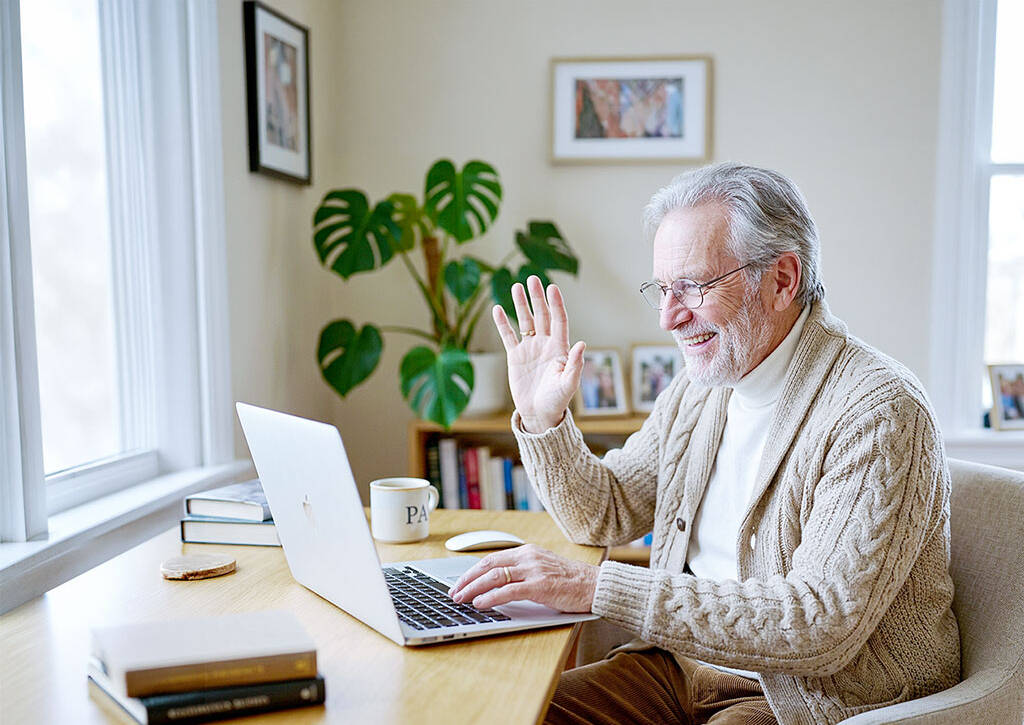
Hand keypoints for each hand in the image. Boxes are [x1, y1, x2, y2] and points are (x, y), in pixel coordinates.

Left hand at [447, 544, 598, 612]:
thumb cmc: (571, 581)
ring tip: (461, 598)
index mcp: (528, 552)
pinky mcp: (541, 586)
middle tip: (454, 592)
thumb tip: (496, 585)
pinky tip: (480, 603)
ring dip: (473, 588)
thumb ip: (522, 572)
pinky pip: (509, 590)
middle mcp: (529, 557)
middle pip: (488, 565)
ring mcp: (534, 570)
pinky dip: (491, 597)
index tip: (460, 582)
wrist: (595, 585)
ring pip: (495, 576)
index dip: (472, 571)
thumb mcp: (543, 569)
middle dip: (467, 579)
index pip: (492, 559)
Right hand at [492, 276, 585, 432]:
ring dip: (521, 304)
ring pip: (525, 321)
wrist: (539, 414)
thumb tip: (582, 344)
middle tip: (532, 279)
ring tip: (516, 286)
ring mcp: (530, 349)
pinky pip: (508, 336)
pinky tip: (497, 308)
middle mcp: (545, 344)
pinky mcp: (515, 357)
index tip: (552, 288)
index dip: (556, 304)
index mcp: (559, 348)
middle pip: (542, 315)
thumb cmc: (557, 400)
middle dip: (537, 297)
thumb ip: (574, 364)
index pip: (559, 320)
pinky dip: (503, 323)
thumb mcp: (568, 384)